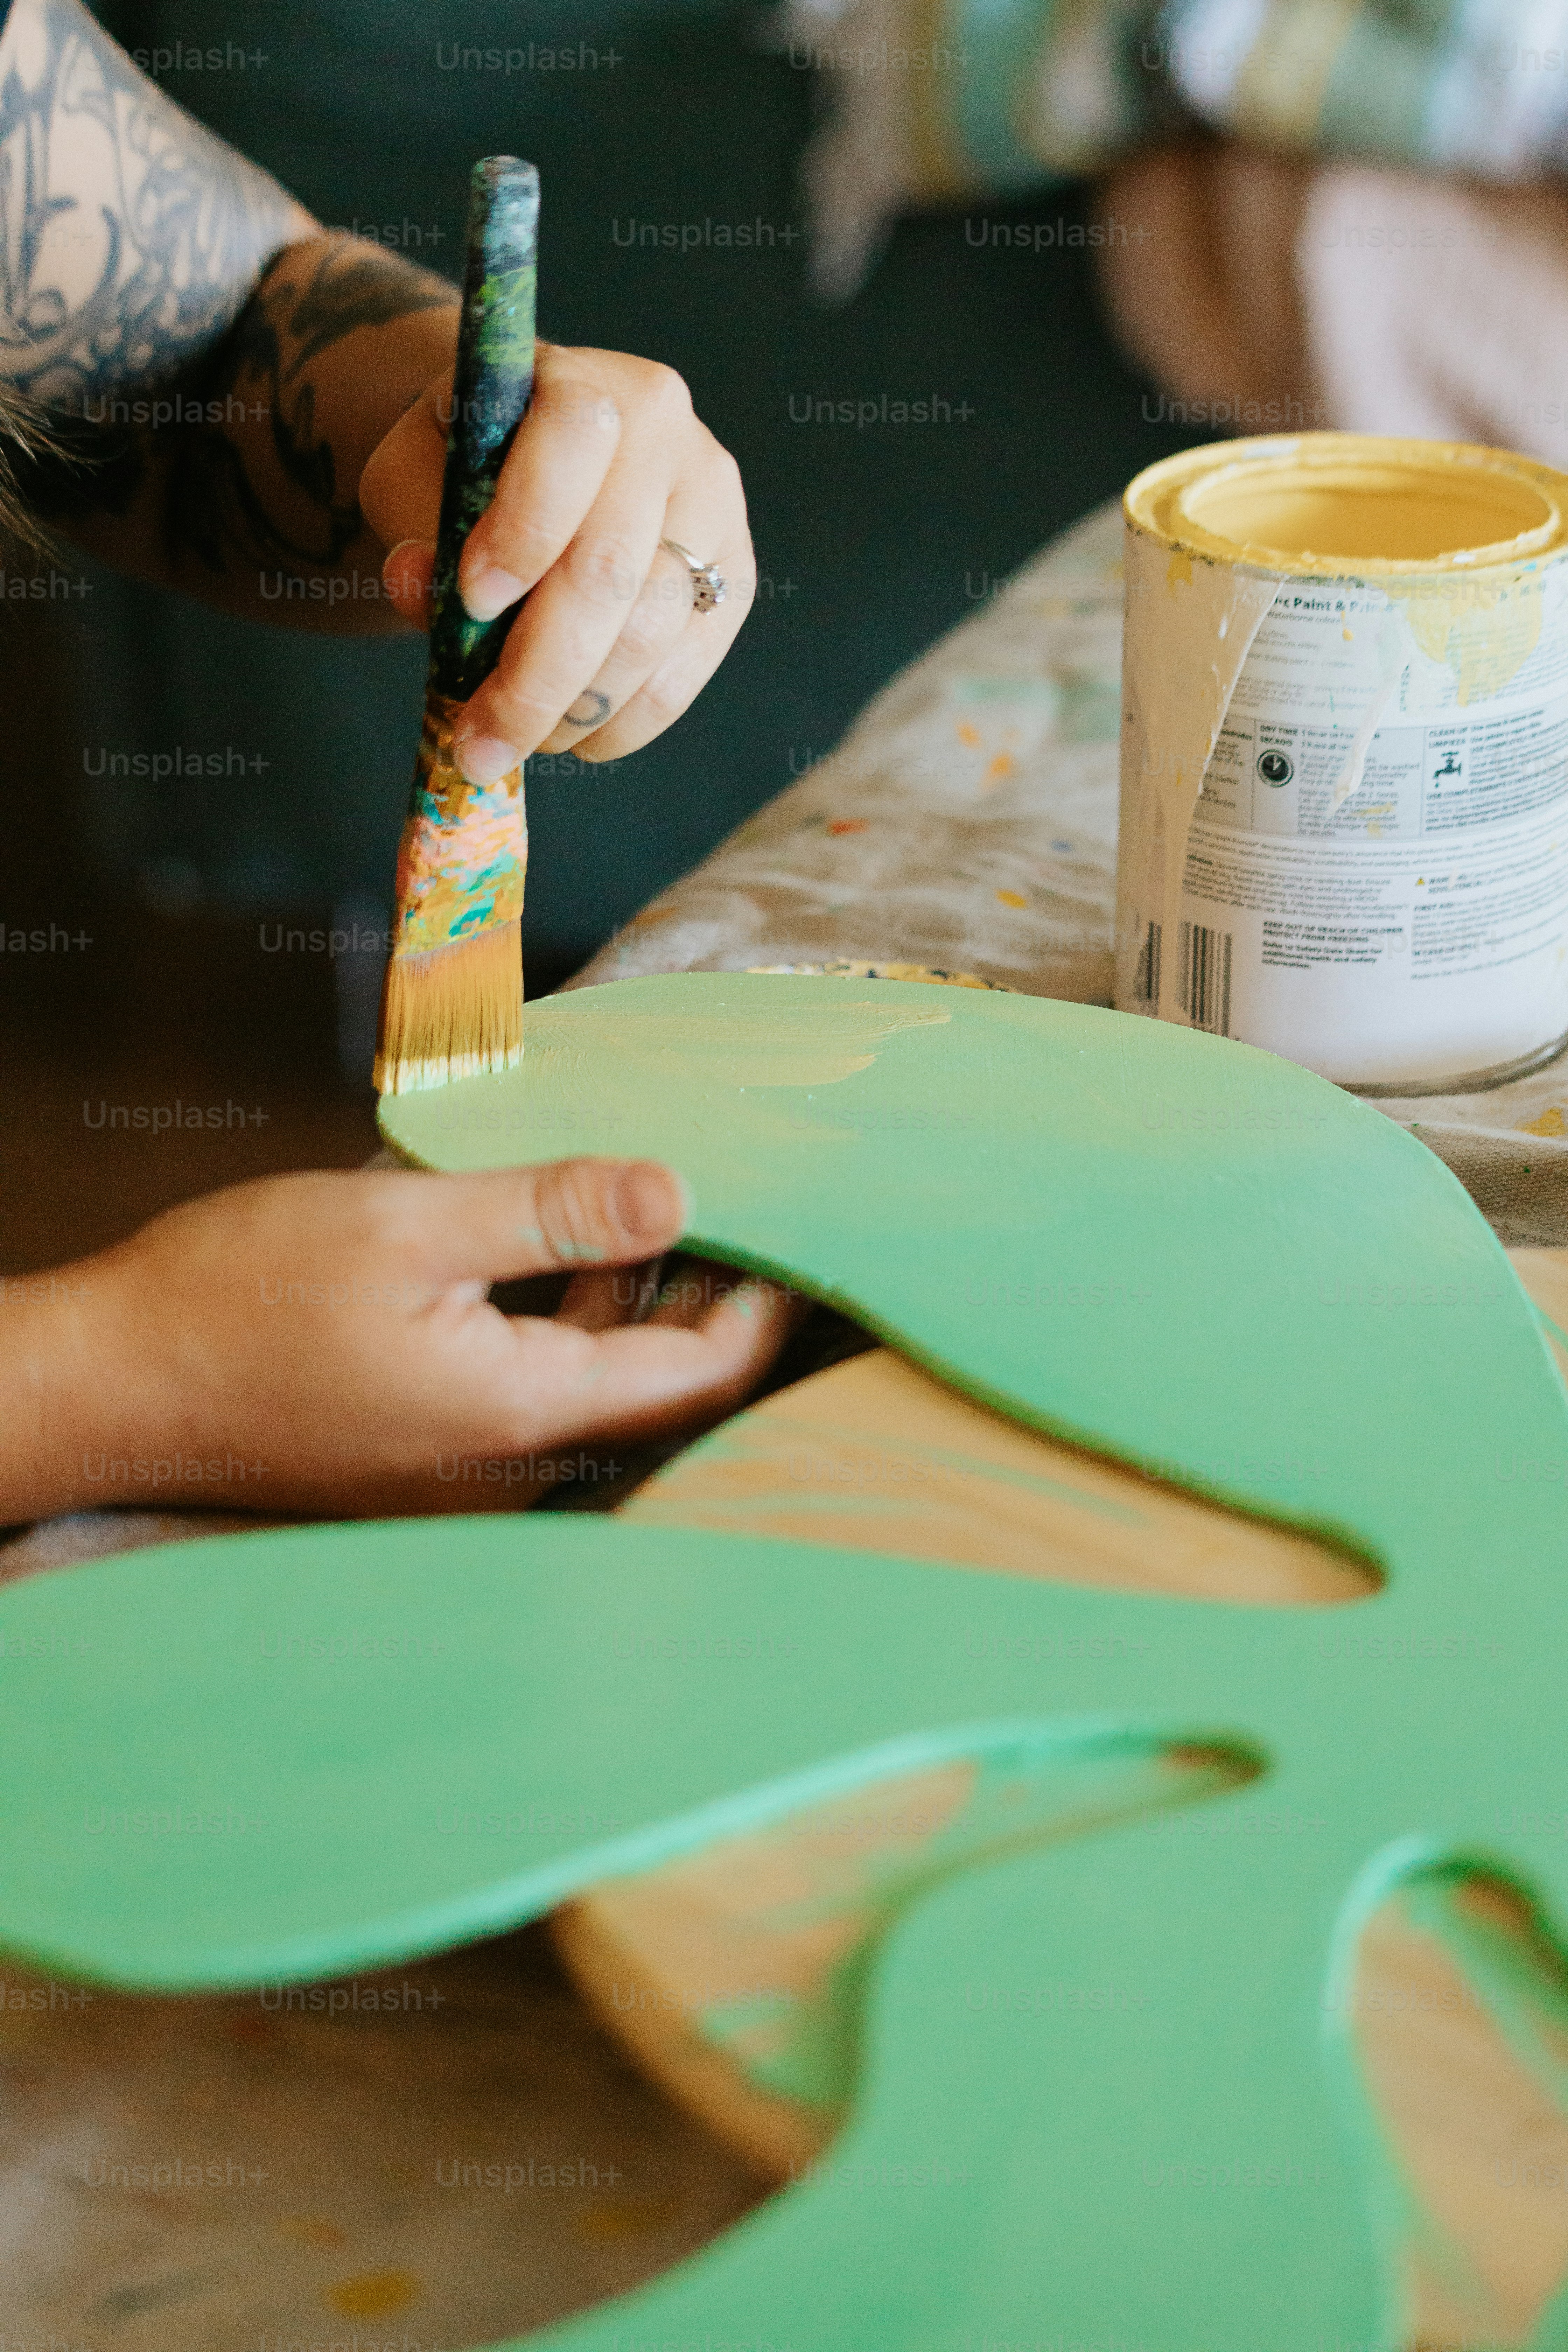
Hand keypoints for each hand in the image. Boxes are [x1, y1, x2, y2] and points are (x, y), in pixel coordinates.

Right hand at [12, 1160, 796, 1521]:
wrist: (115, 1385)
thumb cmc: (238, 1299)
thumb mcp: (404, 1226)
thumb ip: (548, 1210)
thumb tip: (675, 1189)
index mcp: (522, 1413)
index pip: (697, 1374)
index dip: (763, 1301)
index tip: (803, 1226)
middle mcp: (514, 1468)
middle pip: (660, 1388)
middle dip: (712, 1295)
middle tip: (751, 1201)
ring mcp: (473, 1472)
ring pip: (600, 1383)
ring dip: (637, 1298)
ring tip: (667, 1201)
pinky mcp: (435, 1456)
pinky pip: (540, 1390)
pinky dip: (571, 1318)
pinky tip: (570, 1245)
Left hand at [358, 342, 753, 779]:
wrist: (548, 468)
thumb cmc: (474, 470)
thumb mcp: (415, 474)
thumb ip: (410, 520)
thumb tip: (420, 586)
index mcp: (587, 385)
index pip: (573, 444)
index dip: (525, 529)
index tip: (471, 600)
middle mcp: (669, 437)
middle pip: (610, 570)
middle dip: (537, 674)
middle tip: (480, 743)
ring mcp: (713, 513)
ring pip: (650, 636)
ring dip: (575, 710)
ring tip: (518, 738)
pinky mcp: (733, 583)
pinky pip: (682, 676)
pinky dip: (621, 724)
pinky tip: (573, 737)